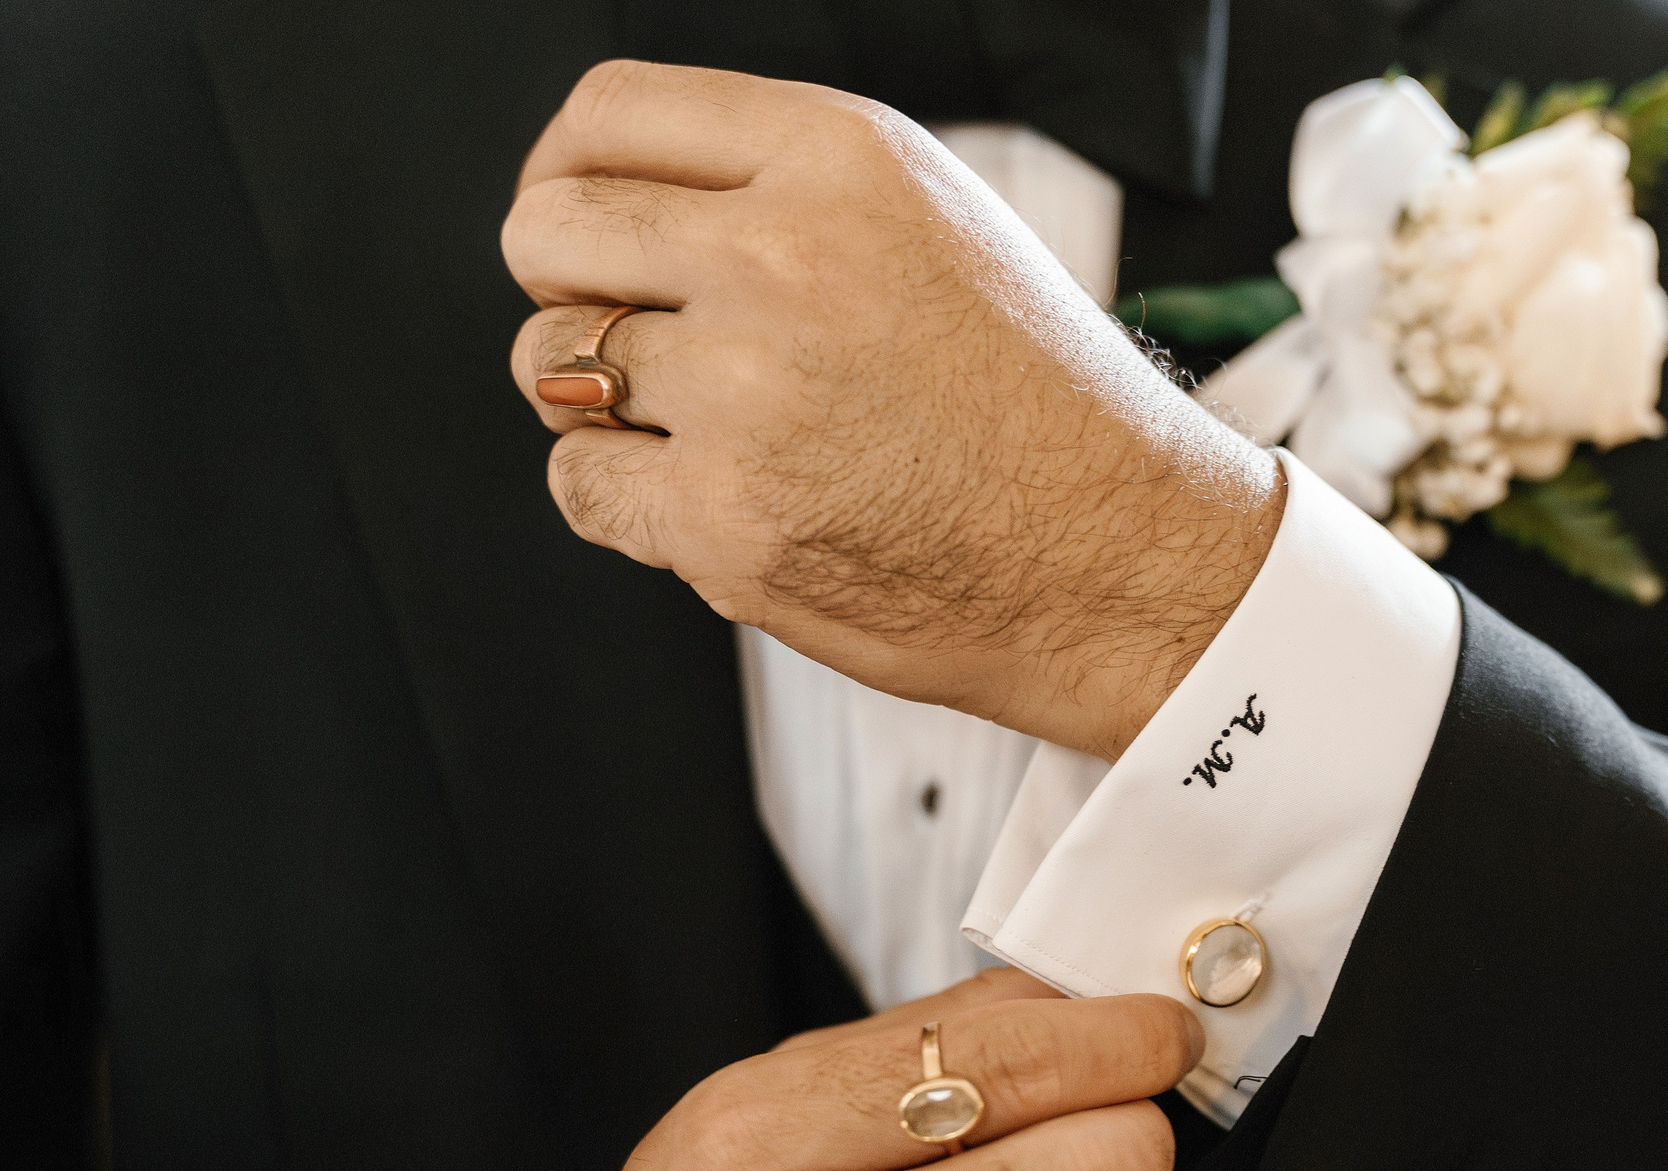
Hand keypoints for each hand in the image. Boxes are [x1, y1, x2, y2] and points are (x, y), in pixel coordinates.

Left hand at [502, 61, 1285, 761]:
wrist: (1121, 557)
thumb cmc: (1034, 401)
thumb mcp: (934, 222)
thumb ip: (783, 189)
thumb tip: (612, 204)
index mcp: (839, 160)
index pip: (607, 115)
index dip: (561, 172)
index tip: (577, 230)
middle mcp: (784, 258)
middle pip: (546, 230)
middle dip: (563, 286)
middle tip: (626, 337)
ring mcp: (747, 393)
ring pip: (551, 363)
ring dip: (596, 402)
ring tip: (702, 431)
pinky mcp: (725, 520)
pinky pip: (579, 482)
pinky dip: (621, 497)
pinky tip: (713, 499)